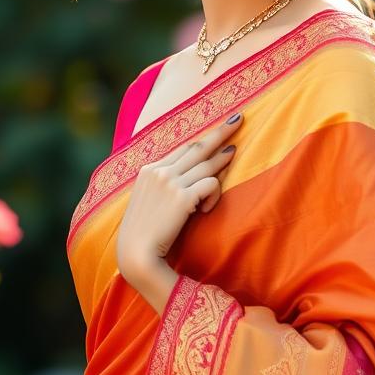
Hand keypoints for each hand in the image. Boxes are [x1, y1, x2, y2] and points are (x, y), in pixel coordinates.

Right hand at [116, 110, 241, 294]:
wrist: (136, 254)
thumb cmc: (143, 233)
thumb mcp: (147, 202)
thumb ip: (162, 186)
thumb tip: (186, 181)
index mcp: (148, 170)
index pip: (182, 149)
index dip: (202, 139)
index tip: (217, 128)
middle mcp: (159, 171)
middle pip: (197, 147)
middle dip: (219, 132)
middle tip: (238, 119)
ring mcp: (170, 182)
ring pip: (206, 164)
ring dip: (223, 159)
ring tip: (234, 152)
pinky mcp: (182, 198)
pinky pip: (210, 185)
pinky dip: (214, 195)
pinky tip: (206, 208)